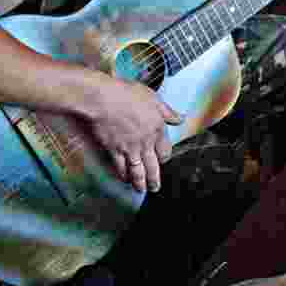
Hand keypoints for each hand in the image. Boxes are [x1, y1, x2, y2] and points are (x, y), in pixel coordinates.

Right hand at [88, 77, 182, 192]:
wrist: (105, 99)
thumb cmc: (128, 95)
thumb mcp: (154, 98)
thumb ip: (168, 112)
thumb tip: (180, 119)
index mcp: (157, 129)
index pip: (165, 150)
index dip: (164, 157)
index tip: (163, 161)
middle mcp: (145, 142)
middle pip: (153, 166)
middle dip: (154, 179)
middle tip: (155, 188)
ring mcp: (129, 148)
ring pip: (138, 171)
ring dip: (140, 183)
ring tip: (142, 190)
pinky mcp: (114, 150)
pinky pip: (120, 167)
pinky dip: (123, 175)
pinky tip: (124, 179)